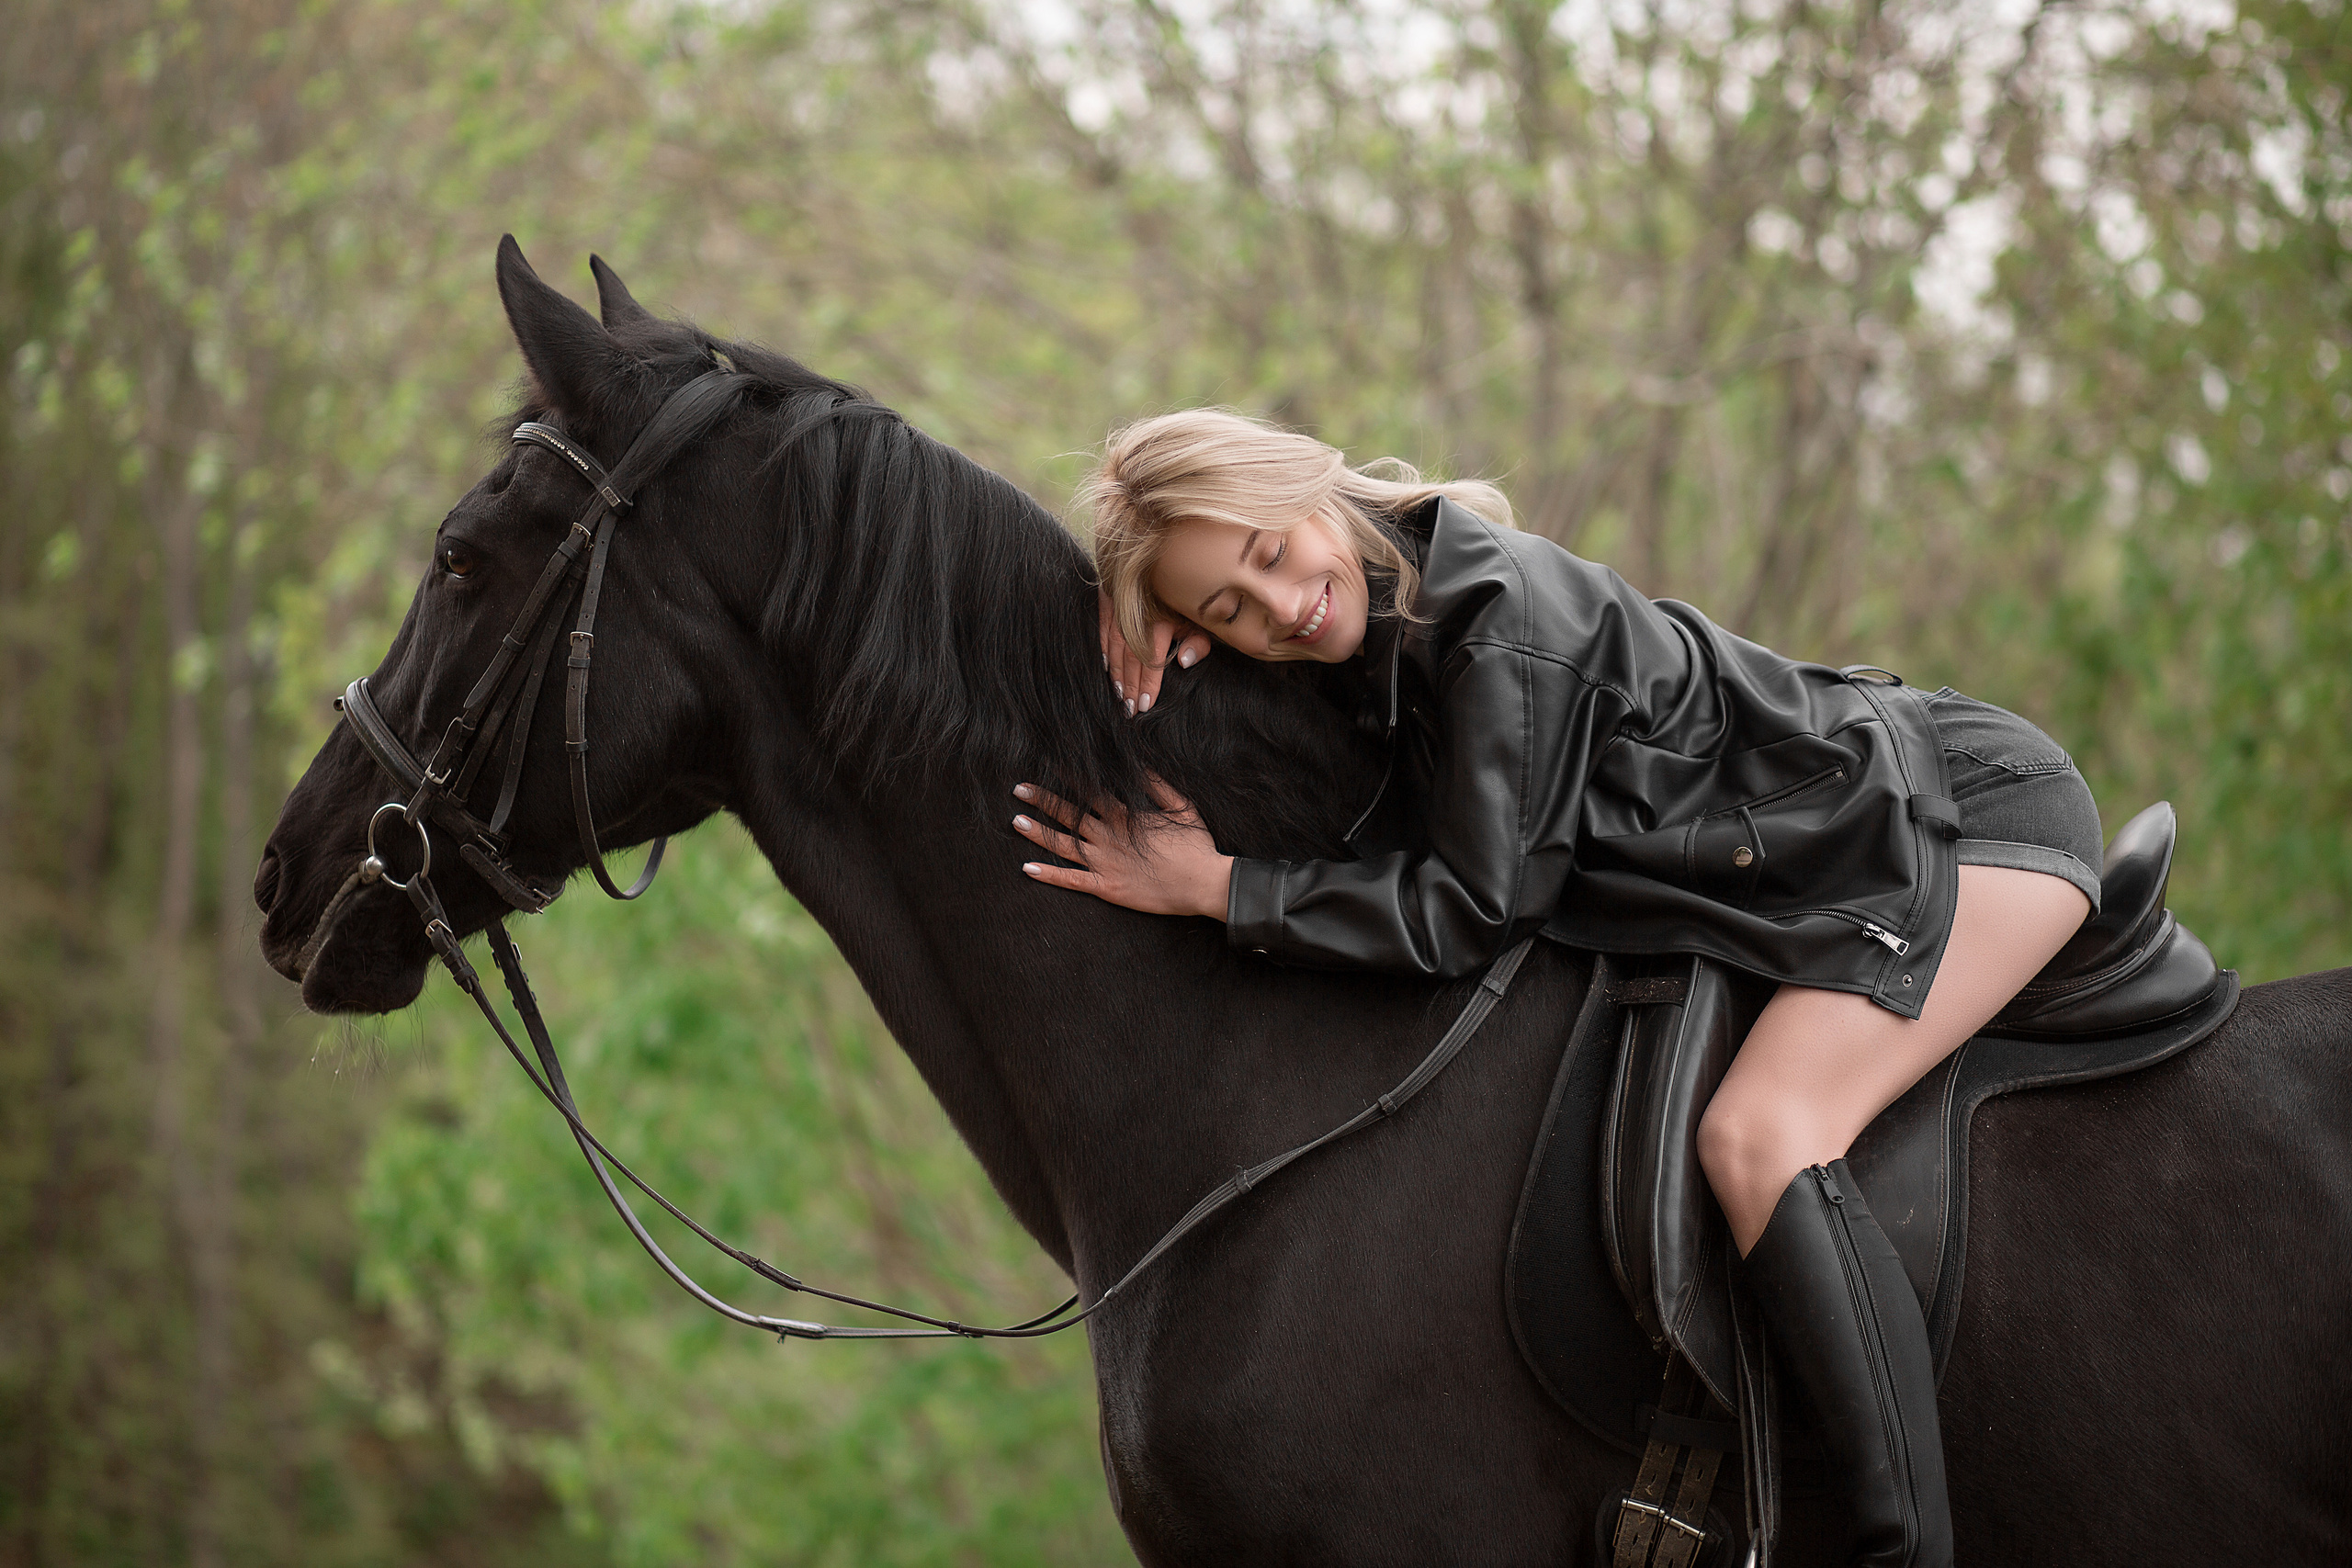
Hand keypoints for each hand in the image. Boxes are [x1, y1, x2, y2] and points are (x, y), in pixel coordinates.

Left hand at [1012, 778, 1231, 919]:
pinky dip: (1049, 875)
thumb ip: (1157, 785)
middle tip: (1019, 788)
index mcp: (1124, 815)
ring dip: (1038, 833)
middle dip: (1043, 800)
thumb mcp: (1181, 806)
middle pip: (1069, 814)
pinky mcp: (1107, 887)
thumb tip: (1138, 763)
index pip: (1089, 790)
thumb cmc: (1195, 845)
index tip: (1049, 763)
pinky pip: (1072, 880)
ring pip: (1064, 845)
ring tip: (1016, 821)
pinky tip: (1028, 868)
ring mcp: (1105, 863)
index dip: (1068, 776)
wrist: (1202, 882)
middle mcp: (1108, 836)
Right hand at [1099, 588, 1212, 716]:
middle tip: (1127, 709)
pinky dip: (1104, 647)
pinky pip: (1103, 626)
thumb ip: (1198, 642)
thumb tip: (1184, 662)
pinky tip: (1106, 664)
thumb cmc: (1189, 596)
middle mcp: (1136, 615)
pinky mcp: (1109, 595)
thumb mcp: (1201, 619)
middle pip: (1129, 658)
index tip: (1143, 706)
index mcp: (1160, 622)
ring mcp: (1120, 605)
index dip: (1146, 685)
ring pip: (1114, 645)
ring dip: (1115, 671)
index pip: (1150, 662)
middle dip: (1128, 685)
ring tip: (1117, 693)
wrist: (1168, 557)